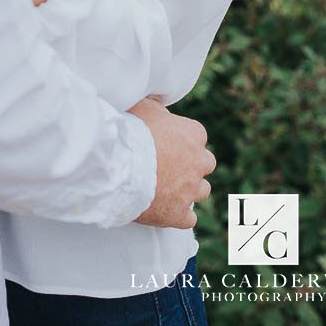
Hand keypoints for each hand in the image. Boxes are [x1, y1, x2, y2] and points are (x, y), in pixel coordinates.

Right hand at [127, 96, 214, 228]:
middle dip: (192, 165)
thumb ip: (158, 110)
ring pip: (202, 191)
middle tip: (170, 165)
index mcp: (194, 134)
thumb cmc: (130, 131)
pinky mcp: (179, 215)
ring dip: (189, 189)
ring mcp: (190, 191)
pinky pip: (189, 219)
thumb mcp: (144, 106)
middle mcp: (198, 163)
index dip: (182, 140)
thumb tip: (160, 111)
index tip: (167, 143)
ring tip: (168, 188)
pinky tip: (166, 210)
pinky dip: (180, 215)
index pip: (198, 136)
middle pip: (206, 164)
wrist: (119, 165)